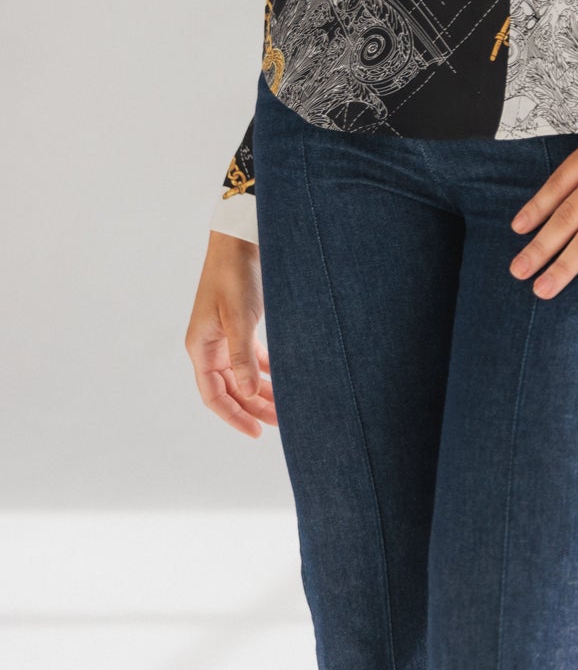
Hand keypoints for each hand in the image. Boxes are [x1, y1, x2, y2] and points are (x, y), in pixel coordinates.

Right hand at [185, 230, 278, 437]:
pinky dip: (265, 368)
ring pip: (241, 374)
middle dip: (252, 407)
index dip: (234, 416)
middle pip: (229, 388)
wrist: (241, 237)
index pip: (214, 395)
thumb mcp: (239, 317)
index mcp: (200, 347)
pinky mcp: (240, 323)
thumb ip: (243, 357)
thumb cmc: (235, 274)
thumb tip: (250, 394)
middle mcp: (209, 345)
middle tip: (280, 423)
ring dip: (260, 390)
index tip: (256, 433)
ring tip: (285, 407)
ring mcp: (224, 334)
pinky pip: (250, 356)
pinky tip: (282, 377)